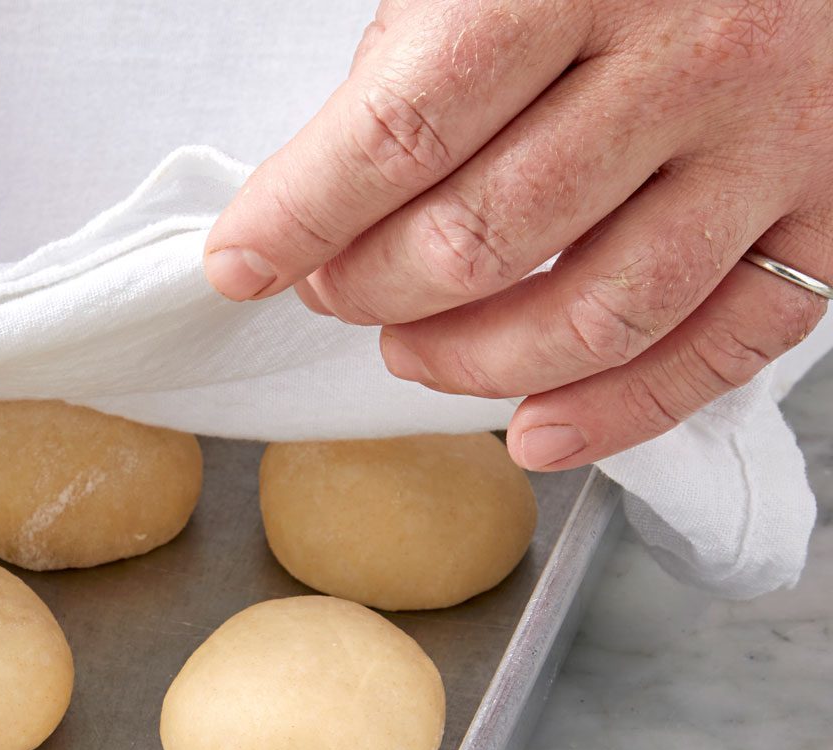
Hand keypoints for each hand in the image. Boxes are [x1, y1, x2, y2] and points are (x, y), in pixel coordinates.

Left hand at [204, 0, 832, 469]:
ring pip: (594, 313)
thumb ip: (414, 57)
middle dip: (371, 288)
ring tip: (408, 351)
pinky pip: (724, 346)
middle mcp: (688, 58)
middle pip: (482, 237)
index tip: (243, 261)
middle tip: (333, 289)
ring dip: (472, 363)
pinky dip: (619, 412)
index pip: (401, 133)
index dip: (300, 216)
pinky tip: (534, 428)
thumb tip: (317, 192)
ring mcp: (770, 140)